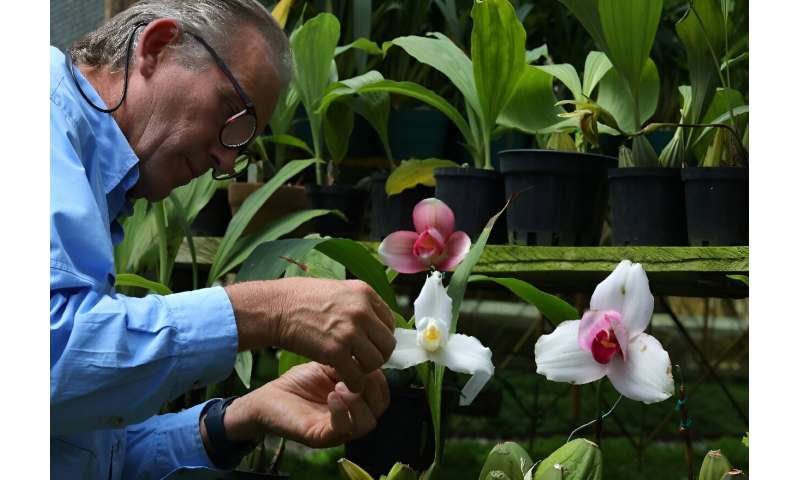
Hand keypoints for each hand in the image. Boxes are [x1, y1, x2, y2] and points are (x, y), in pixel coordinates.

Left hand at [223, 362, 389, 448]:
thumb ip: (349, 363)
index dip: (378, 378)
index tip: (363, 362)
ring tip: (339, 385)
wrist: (268, 397)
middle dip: (372, 388)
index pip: (383, 395)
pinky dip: (341, 411)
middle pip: (380, 410)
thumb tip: (368, 351)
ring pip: (367, 423)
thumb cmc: (299, 383)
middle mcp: (351, 418)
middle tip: (355, 373)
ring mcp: (338, 430)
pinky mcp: (321, 436)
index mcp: (356, 402)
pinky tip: (331, 394)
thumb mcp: (329, 368)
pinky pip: (342, 428)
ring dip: (358, 401)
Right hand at [226, 278, 395, 391]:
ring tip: (353, 369)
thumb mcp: (338, 290)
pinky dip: (354, 384)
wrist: (276, 307)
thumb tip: (374, 323)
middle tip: (363, 360)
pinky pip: (357, 376)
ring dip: (366, 370)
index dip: (380, 337)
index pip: (390, 322)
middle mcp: (362, 311)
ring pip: (376, 361)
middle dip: (378, 355)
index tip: (370, 344)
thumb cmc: (302, 299)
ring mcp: (350, 331)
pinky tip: (346, 382)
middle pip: (387, 344)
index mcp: (365, 293)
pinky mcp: (336, 351)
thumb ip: (359, 305)